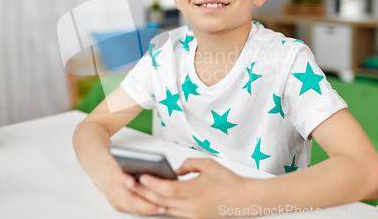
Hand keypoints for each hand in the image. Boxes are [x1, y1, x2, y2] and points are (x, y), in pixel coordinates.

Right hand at [101, 164, 166, 215]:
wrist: (106, 174)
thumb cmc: (123, 167)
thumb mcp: (129, 161)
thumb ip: (138, 165)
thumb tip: (157, 168)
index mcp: (115, 172)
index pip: (119, 176)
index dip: (125, 180)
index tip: (133, 182)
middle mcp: (113, 186)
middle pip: (129, 198)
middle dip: (145, 202)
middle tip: (159, 203)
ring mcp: (115, 198)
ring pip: (132, 207)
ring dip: (148, 208)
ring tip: (162, 207)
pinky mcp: (118, 206)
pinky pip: (133, 211)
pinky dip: (145, 211)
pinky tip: (156, 209)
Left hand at [132, 158, 250, 217]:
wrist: (245, 199)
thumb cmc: (228, 180)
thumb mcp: (208, 164)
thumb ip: (188, 164)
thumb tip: (174, 170)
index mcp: (195, 192)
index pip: (168, 189)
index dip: (153, 184)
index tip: (141, 176)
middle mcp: (192, 206)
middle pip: (162, 201)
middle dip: (145, 193)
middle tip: (132, 183)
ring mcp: (193, 215)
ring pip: (165, 209)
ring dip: (151, 201)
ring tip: (138, 190)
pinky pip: (174, 213)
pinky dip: (163, 206)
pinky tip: (154, 199)